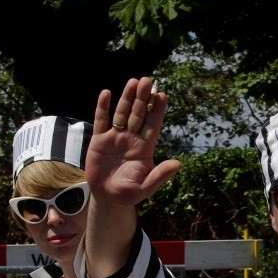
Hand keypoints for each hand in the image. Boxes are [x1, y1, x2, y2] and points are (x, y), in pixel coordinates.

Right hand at [86, 77, 181, 207]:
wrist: (107, 197)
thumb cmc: (129, 193)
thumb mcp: (146, 187)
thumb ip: (160, 175)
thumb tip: (178, 164)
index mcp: (144, 148)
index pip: (153, 125)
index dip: (157, 111)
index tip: (163, 95)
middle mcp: (131, 139)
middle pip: (138, 114)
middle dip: (142, 98)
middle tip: (148, 80)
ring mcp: (115, 138)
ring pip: (121, 113)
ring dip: (126, 98)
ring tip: (132, 81)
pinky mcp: (100, 140)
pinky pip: (101, 121)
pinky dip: (103, 107)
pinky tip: (106, 93)